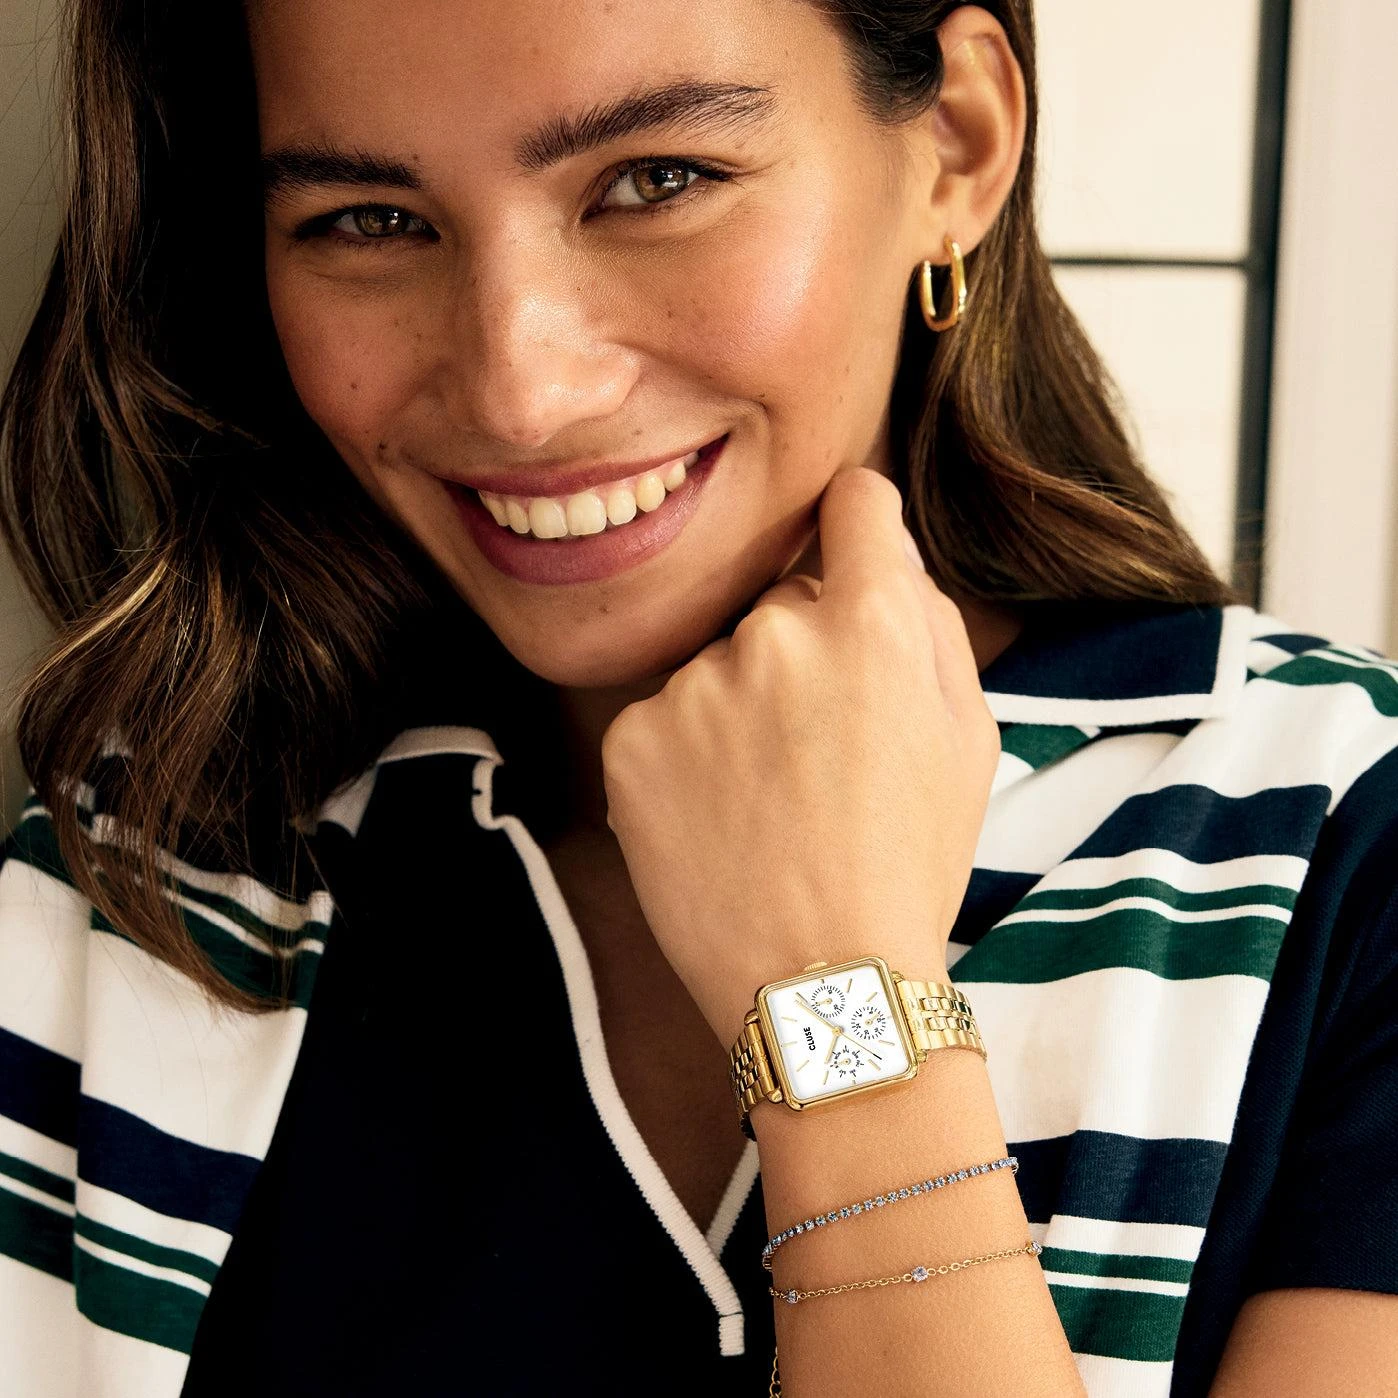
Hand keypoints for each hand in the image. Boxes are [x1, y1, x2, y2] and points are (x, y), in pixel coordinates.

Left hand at [600, 467, 1000, 1044]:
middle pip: (781, 601)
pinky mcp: (630, 738)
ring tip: (765, 803)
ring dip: (736, 709)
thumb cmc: (909, 862)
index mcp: (872, 622)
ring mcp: (694, 685)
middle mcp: (775, 632)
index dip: (857, 525)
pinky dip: (683, 759)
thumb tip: (885, 553)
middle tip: (817, 749)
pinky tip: (715, 821)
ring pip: (719, 667)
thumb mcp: (969, 739)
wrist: (821, 983)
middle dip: (801, 650)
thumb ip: (930, 625)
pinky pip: (663, 720)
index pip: (854, 502)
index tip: (848, 550)